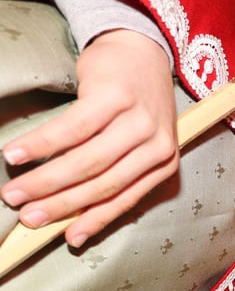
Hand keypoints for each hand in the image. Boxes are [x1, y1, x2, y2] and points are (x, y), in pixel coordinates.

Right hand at [1, 28, 178, 246]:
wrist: (140, 51)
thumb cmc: (133, 104)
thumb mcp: (137, 143)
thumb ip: (116, 173)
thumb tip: (75, 214)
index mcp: (164, 162)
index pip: (125, 199)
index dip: (94, 221)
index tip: (67, 239)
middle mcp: (157, 145)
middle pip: (102, 184)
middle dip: (60, 204)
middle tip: (26, 216)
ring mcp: (138, 121)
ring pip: (85, 161)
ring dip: (45, 179)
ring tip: (14, 191)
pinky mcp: (115, 97)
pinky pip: (71, 129)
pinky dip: (40, 144)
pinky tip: (16, 154)